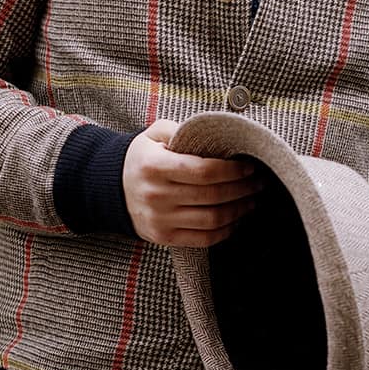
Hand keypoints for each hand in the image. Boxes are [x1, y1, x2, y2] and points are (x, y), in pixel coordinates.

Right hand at [122, 120, 258, 247]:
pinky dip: (225, 231)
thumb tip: (215, 134)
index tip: (248, 167)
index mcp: (155, 166)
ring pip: (211, 219)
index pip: (204, 170)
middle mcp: (156, 195)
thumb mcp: (154, 134)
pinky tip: (235, 220)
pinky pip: (203, 239)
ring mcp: (160, 219)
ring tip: (251, 200)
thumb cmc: (142, 158)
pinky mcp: (163, 237)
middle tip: (258, 183)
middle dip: (242, 189)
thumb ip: (181, 130)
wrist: (110, 188)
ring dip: (238, 210)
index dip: (232, 170)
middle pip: (212, 195)